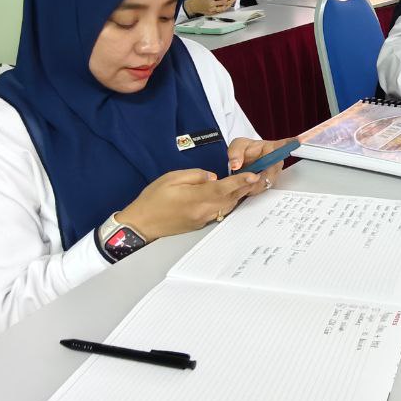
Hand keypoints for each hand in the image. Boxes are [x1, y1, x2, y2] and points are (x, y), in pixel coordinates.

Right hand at [116, 168, 262, 241]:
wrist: (141, 224)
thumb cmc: (153, 199)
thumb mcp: (171, 178)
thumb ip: (195, 175)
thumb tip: (213, 176)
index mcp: (195, 198)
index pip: (222, 188)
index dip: (239, 182)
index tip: (252, 175)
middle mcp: (202, 211)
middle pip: (230, 198)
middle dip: (245, 188)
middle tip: (259, 177)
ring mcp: (202, 219)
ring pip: (227, 206)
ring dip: (239, 196)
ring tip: (250, 184)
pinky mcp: (200, 224)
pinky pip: (219, 212)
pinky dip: (228, 203)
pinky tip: (232, 195)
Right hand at [184, 0, 236, 16]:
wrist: (192, 7)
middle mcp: (211, 5)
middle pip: (222, 2)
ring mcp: (211, 10)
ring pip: (222, 8)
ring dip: (227, 5)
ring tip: (231, 2)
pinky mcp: (211, 13)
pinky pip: (219, 11)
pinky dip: (223, 9)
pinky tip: (226, 7)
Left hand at [227, 136, 291, 189]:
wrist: (241, 162)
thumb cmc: (242, 150)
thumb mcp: (236, 146)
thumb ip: (235, 153)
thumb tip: (236, 164)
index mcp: (270, 147)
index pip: (284, 145)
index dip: (291, 144)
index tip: (298, 141)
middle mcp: (276, 159)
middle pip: (274, 169)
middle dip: (259, 172)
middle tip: (247, 171)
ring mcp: (274, 172)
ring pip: (267, 180)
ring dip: (254, 181)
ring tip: (244, 176)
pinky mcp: (269, 182)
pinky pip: (262, 187)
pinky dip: (252, 187)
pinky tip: (246, 181)